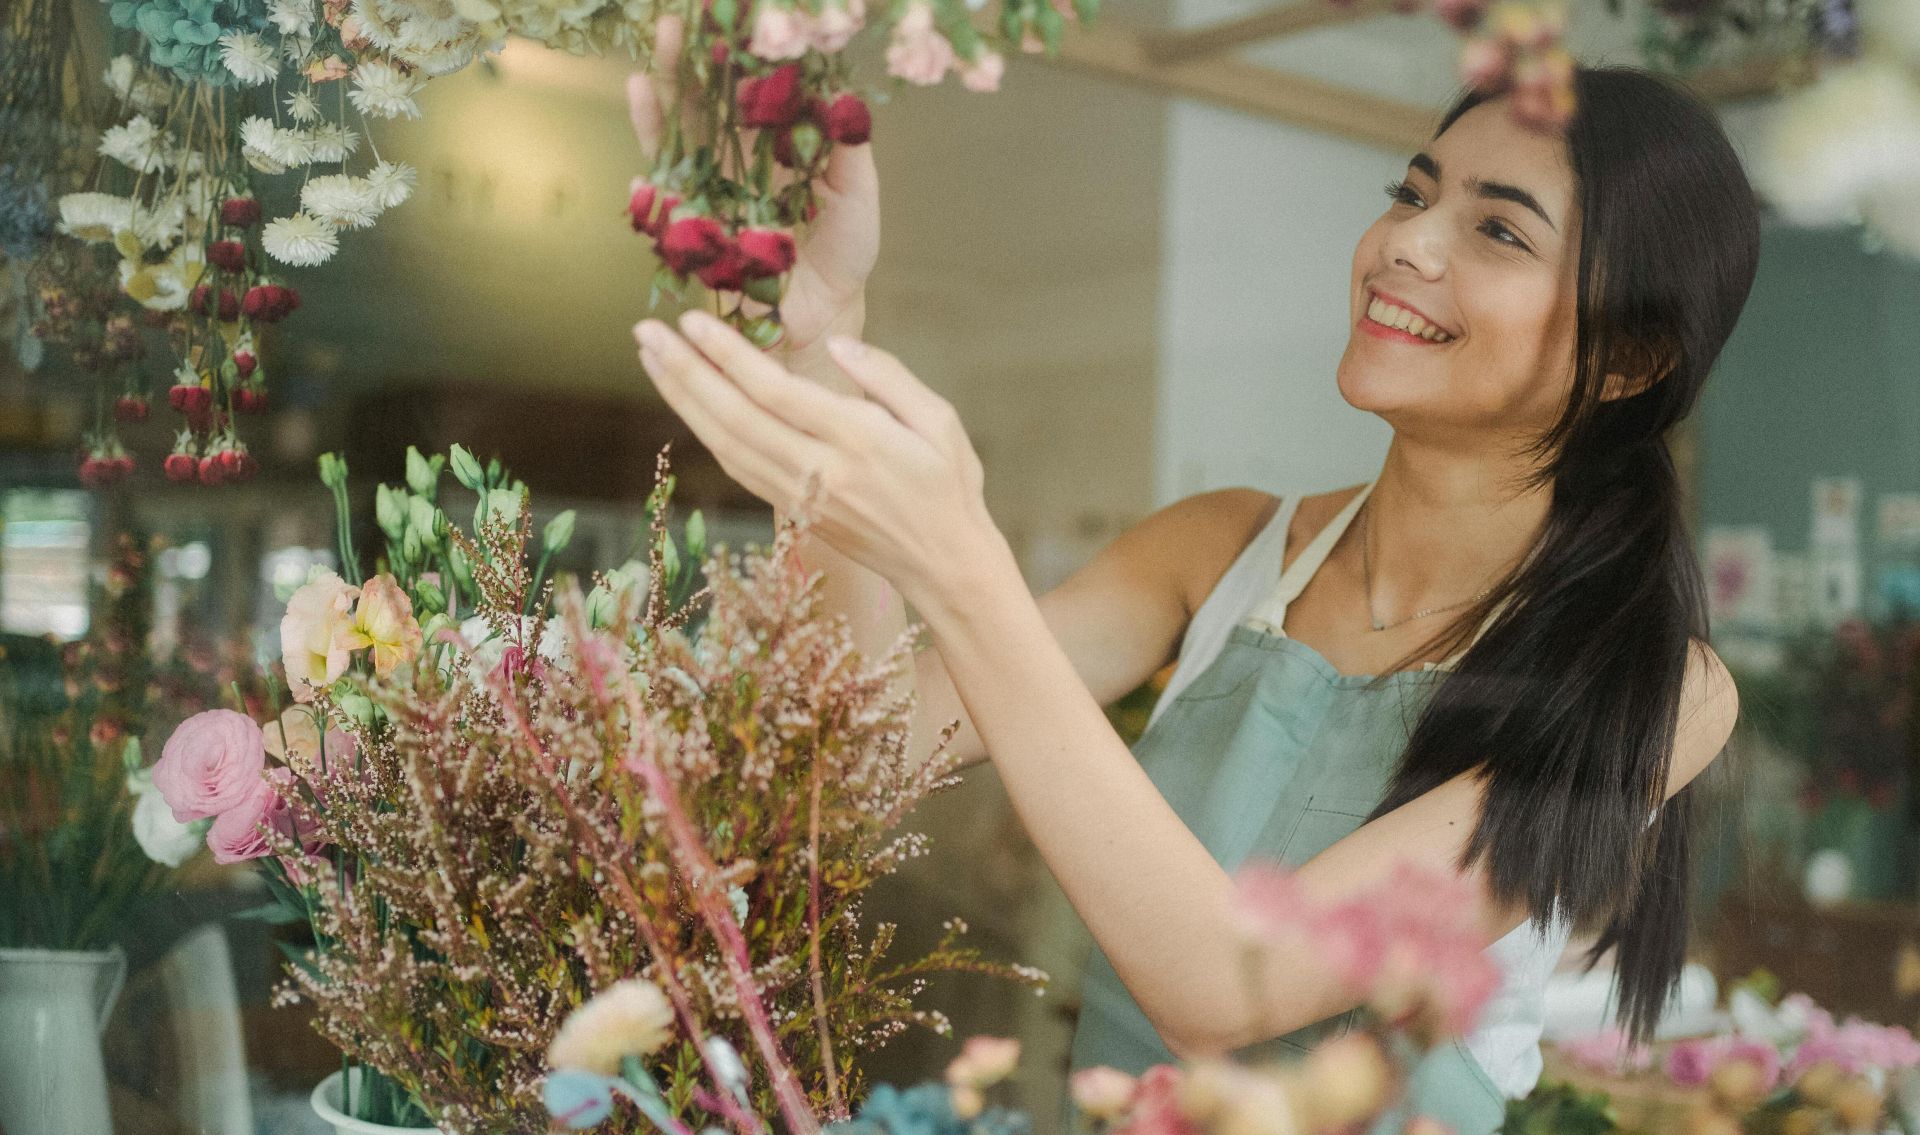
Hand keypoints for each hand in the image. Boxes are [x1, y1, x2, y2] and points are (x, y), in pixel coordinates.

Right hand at [626, 17, 879, 357]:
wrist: (823, 319)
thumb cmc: (844, 257)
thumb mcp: (857, 198)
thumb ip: (849, 150)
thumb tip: (840, 94)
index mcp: (774, 149)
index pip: (747, 93)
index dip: (734, 61)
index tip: (725, 26)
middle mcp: (735, 166)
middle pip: (701, 109)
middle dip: (683, 71)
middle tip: (669, 28)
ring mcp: (709, 198)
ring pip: (674, 149)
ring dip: (654, 116)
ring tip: (639, 80)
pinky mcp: (694, 238)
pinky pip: (664, 213)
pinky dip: (650, 197)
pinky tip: (640, 180)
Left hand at [633, 308, 1002, 605]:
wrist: (946, 566)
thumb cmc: (949, 485)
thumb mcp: (941, 420)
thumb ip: (889, 377)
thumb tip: (836, 346)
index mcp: (861, 442)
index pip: (779, 393)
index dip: (729, 357)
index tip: (692, 320)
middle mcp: (822, 473)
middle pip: (737, 418)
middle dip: (686, 371)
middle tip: (645, 330)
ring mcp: (802, 499)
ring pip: (727, 446)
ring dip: (683, 400)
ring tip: (651, 358)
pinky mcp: (793, 515)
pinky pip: (738, 470)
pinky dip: (705, 434)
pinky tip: (685, 403)